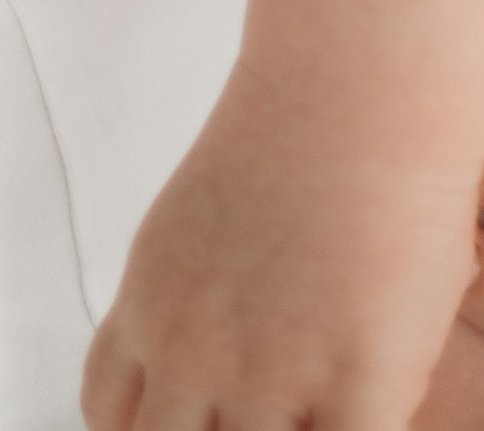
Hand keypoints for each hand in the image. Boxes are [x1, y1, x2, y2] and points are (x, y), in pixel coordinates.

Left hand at [84, 58, 483, 430]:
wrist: (357, 86)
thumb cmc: (299, 137)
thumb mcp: (199, 219)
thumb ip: (198, 297)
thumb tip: (227, 349)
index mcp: (151, 306)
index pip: (109, 418)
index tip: (200, 414)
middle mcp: (193, 352)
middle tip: (255, 407)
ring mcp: (272, 379)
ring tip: (311, 405)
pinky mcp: (358, 389)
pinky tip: (374, 411)